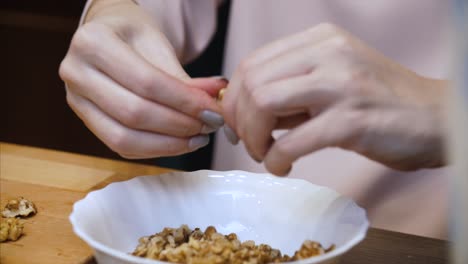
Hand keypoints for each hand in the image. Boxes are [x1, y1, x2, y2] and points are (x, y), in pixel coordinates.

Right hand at [59, 0, 225, 157]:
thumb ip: (183, 79)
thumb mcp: (159, 46)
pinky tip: (180, 142)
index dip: (184, 102)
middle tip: (209, 125)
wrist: (109, 36)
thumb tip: (213, 103)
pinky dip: (155, 149)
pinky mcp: (86, 120)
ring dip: (168, 144)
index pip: (146, 82)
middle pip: (133, 113)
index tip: (213, 111)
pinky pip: (121, 146)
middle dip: (179, 125)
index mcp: (93, 42)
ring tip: (198, 137)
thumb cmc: (134, 36)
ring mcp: (75, 100)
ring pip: (123, 138)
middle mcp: (75, 72)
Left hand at [222, 23, 445, 174]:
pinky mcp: (352, 119)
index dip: (234, 97)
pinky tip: (282, 166)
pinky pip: (292, 141)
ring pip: (264, 102)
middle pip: (253, 81)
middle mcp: (329, 53)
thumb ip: (290, 89)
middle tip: (247, 142)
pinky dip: (276, 159)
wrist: (435, 118)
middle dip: (238, 119)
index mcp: (320, 40)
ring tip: (264, 153)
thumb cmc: (379, 103)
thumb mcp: (331, 81)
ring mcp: (341, 83)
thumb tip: (241, 109)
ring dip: (253, 136)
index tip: (236, 121)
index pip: (253, 62)